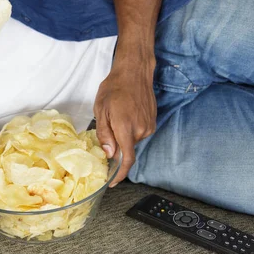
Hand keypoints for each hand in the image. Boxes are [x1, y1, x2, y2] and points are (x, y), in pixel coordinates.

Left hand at [94, 50, 156, 186]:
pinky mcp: (152, 122)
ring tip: (116, 116)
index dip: (119, 174)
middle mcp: (140, 130)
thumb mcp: (101, 110)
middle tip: (106, 131)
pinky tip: (125, 115)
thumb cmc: (114, 87)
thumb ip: (104, 134)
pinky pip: (138, 133)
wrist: (134, 71)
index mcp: (126, 128)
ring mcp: (148, 126)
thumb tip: (109, 154)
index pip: (127, 159)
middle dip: (116, 146)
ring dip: (123, 135)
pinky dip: (130, 130)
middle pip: (127, 149)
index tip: (112, 182)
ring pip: (132, 141)